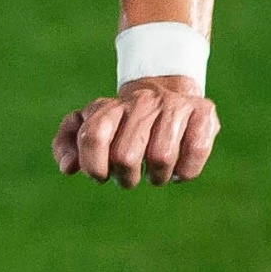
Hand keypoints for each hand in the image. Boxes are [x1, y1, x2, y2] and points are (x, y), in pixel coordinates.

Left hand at [54, 77, 218, 185]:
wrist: (166, 95)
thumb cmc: (120, 123)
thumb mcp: (87, 126)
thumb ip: (66, 143)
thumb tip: (68, 167)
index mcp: (110, 107)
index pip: (93, 136)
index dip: (93, 165)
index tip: (99, 175)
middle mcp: (142, 102)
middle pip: (125, 157)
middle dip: (125, 176)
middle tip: (129, 174)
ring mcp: (175, 105)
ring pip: (161, 158)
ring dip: (156, 177)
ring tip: (154, 171)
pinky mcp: (204, 112)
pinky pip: (194, 152)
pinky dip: (184, 172)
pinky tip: (178, 168)